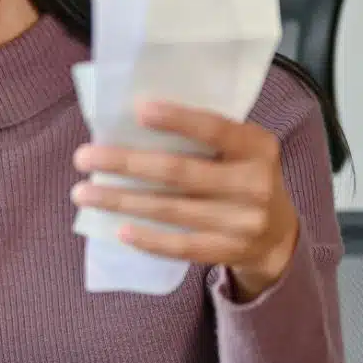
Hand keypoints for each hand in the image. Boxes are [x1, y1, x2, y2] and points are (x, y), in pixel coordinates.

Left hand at [71, 101, 300, 300]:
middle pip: (179, 172)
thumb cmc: (241, 174)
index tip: (137, 110)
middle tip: (83, 157)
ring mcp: (243, 223)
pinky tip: (118, 228)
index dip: (178, 119)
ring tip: (83, 193)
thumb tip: (131, 123)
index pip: (216, 129)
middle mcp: (254, 184)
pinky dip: (148, 238)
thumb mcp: (239, 148)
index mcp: (256, 147)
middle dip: (125, 164)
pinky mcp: (229, 252)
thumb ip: (203, 135)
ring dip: (121, 201)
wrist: (279, 233)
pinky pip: (181, 246)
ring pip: (171, 210)